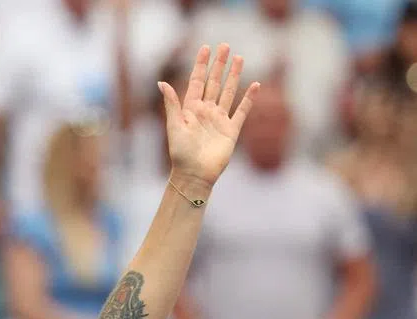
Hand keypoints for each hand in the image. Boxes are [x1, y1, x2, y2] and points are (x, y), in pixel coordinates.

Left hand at [159, 44, 258, 187]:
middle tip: (225, 46)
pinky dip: (249, 99)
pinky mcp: (231, 131)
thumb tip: (161, 82)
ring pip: (228, 92)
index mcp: (190, 109)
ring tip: (239, 58)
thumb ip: (171, 103)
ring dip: (233, 76)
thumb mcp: (173, 126)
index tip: (205, 48)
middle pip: (214, 83)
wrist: (194, 174)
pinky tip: (255, 85)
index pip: (197, 81)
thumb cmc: (180, 153)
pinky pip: (242, 111)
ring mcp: (219, 120)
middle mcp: (206, 111)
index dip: (201, 65)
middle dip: (219, 65)